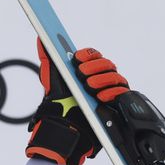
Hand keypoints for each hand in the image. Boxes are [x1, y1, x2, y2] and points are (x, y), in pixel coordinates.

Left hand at [25, 39, 129, 164]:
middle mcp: (101, 78)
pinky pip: (123, 95)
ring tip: (89, 86)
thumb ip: (48, 57)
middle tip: (81, 73)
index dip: (88, 55)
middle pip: (107, 65)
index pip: (94, 56)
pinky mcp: (116, 105)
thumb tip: (41, 37)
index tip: (76, 58)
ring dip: (103, 79)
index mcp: (88, 69)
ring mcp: (110, 90)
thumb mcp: (51, 78)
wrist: (63, 128)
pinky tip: (101, 97)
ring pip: (116, 78)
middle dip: (95, 67)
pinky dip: (113, 93)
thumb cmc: (58, 101)